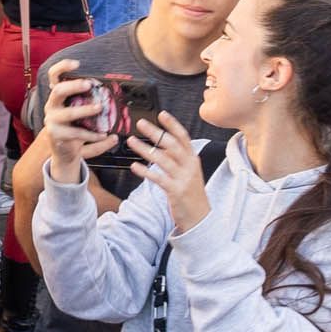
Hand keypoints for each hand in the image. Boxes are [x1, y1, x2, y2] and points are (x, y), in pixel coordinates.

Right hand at [39, 67, 114, 181]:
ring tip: (99, 108)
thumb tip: (118, 96)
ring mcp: (52, 121)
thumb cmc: (76, 129)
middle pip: (58, 90)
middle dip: (73, 86)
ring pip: (68, 113)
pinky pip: (77, 133)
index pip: (54, 76)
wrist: (65, 153)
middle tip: (88, 84)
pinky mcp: (57, 135)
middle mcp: (51, 106)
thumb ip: (95, 105)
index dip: (62, 67)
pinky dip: (93, 135)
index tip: (77, 64)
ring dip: (85, 110)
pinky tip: (104, 135)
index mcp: (58, 96)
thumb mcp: (83, 115)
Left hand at [126, 108, 209, 227]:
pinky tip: (134, 166)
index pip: (183, 137)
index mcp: (193, 159)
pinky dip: (145, 171)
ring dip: (145, 149)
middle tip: (141, 124)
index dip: (172, 124)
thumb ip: (177, 157)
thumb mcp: (188, 171)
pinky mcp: (175, 191)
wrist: (199, 217)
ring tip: (131, 142)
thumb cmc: (191, 193)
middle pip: (171, 144)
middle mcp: (189, 166)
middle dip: (155, 132)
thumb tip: (162, 143)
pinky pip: (158, 178)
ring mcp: (183, 178)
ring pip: (162, 159)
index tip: (161, 114)